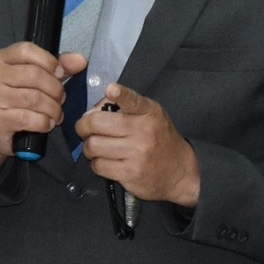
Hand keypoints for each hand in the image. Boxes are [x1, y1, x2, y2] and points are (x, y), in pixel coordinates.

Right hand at [0, 44, 86, 171]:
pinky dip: (44, 122)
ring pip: (34, 98)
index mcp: (1, 59)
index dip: (49, 61)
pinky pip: (29, 118)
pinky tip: (47, 124)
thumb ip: (60, 66)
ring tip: (56, 114)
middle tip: (60, 99)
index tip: (60, 74)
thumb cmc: (20, 100)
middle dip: (55, 89)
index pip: (27, 50)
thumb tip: (80, 60)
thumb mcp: (39, 78)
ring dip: (53, 108)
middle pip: (34, 74)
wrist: (1, 132)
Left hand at [75, 83, 199, 207]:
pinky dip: (96, 163)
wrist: (180, 172)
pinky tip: (105, 161)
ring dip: (89, 147)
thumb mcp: (150, 115)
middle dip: (83, 126)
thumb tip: (91, 112)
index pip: (132, 100)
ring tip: (96, 146)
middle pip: (96, 124)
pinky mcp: (129, 174)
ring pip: (93, 146)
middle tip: (85, 129)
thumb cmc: (160, 138)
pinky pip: (98, 166)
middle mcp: (142, 132)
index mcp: (148, 113)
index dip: (120, 94)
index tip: (111, 89)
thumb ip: (125, 106)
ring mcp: (136, 154)